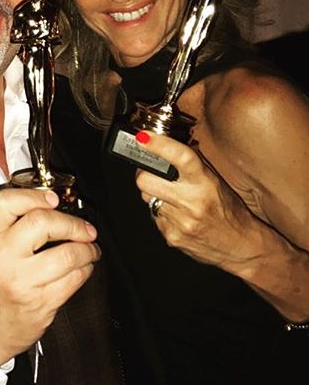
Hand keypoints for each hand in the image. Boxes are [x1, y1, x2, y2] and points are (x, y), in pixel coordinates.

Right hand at [0, 188, 99, 364]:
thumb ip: (13, 223)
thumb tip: (52, 201)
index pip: (5, 203)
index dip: (33, 195)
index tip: (53, 198)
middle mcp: (3, 257)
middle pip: (42, 223)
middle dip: (73, 224)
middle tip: (85, 229)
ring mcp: (22, 281)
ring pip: (67, 254)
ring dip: (87, 249)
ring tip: (89, 249)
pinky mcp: (41, 302)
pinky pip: (74, 279)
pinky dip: (85, 270)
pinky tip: (83, 267)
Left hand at [134, 131, 259, 271]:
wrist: (241, 246)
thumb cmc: (229, 210)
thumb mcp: (215, 181)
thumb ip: (191, 165)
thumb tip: (163, 144)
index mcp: (205, 182)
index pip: (180, 157)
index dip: (158, 145)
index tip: (143, 137)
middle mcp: (192, 201)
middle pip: (145, 180)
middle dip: (143, 173)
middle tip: (151, 172)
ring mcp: (180, 221)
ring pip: (146, 197)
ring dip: (153, 193)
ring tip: (170, 196)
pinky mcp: (171, 236)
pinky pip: (154, 216)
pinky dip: (160, 212)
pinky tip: (176, 214)